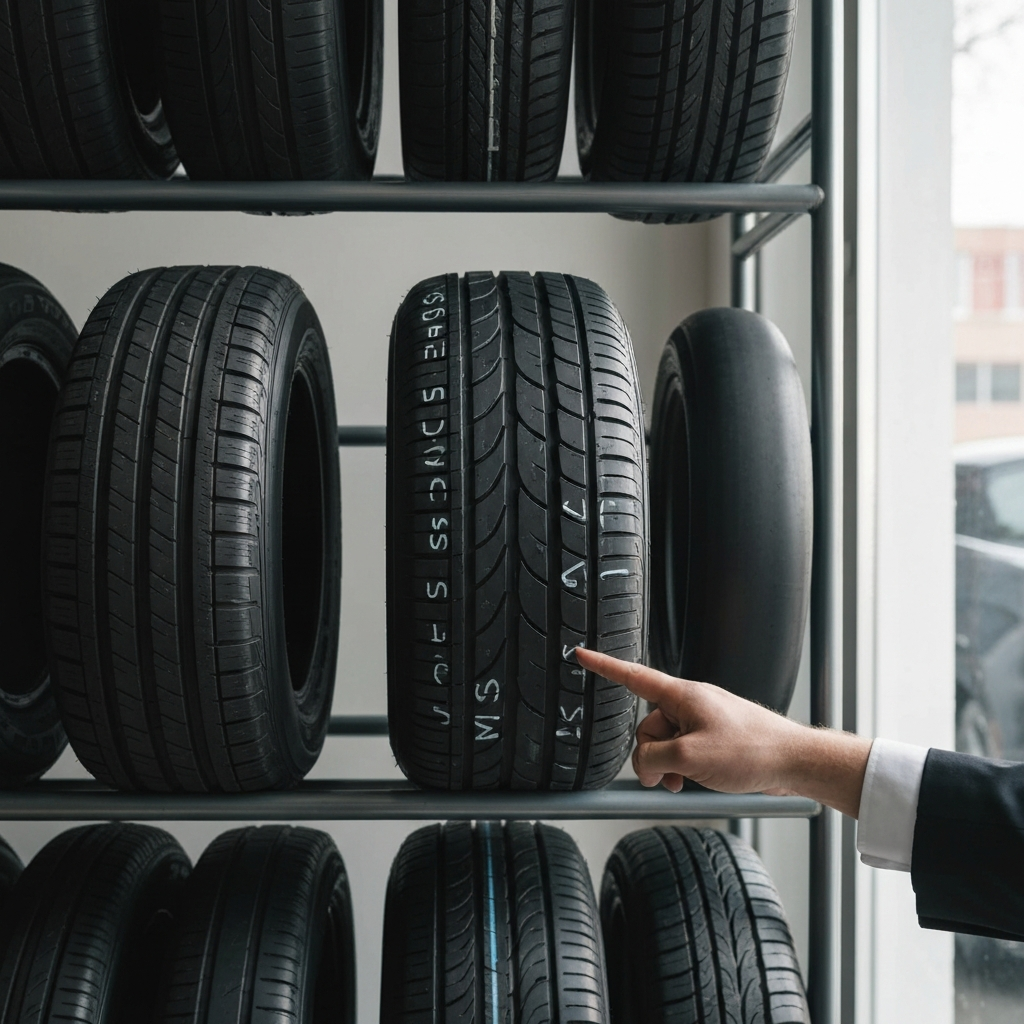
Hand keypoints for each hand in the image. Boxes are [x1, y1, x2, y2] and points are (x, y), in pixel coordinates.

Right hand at [574, 648, 871, 817]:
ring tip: (686, 783)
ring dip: (670, 767)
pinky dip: (685, 769)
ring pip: (667, 743)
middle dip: (651, 755)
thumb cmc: (751, 750)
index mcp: (682, 695)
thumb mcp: (690, 757)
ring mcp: (705, 720)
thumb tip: (644, 766)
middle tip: (667, 778)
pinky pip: (686, 751)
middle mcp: (692, 703)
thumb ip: (653, 759)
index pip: (632, 676)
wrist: (793, 761)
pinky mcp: (716, 738)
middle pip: (648, 726)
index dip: (603, 665)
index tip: (581, 654)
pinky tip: (696, 783)